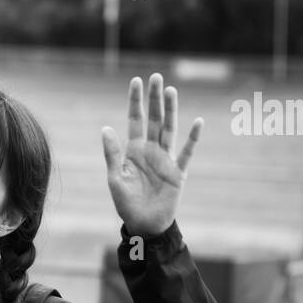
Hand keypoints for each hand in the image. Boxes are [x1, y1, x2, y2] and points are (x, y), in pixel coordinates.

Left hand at [100, 73, 201, 237]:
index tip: (136, 81)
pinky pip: (186, 152)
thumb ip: (112, 153)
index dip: (135, 101)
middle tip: (156, 77)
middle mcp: (151, 150)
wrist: (143, 225)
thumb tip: (105, 128)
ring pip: (169, 130)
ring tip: (171, 91)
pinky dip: (192, 138)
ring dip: (171, 111)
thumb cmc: (126, 203)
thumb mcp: (115, 178)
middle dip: (154, 99)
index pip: (135, 120)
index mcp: (134, 150)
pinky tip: (196, 122)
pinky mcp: (178, 172)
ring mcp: (165, 159)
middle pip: (154, 119)